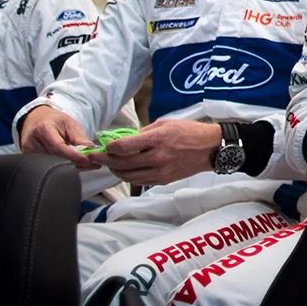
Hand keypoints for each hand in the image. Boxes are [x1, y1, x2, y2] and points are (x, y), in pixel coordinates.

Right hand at [17, 103, 93, 162]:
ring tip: (82, 163)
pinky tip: (70, 165)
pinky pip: (46, 169)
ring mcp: (28, 154)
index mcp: (43, 130)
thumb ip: (79, 137)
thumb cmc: (53, 121)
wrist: (34, 121)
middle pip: (54, 160)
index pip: (58, 147)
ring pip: (51, 167)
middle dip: (74, 163)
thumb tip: (90, 149)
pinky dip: (60, 168)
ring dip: (68, 167)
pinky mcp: (28, 161)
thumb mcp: (69, 123)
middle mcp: (32, 143)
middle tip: (91, 164)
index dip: (72, 155)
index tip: (86, 161)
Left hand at [98, 117, 220, 187]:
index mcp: (157, 139)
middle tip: (95, 157)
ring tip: (110, 164)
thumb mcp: (165, 123)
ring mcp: (160, 171)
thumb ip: (143, 132)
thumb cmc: (189, 132)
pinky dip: (129, 177)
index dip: (109, 148)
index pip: (123, 147)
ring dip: (115, 170)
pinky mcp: (163, 180)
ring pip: (128, 176)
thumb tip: (125, 139)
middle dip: (104, 161)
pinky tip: (126, 170)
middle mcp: (157, 157)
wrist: (210, 148)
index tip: (103, 146)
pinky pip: (139, 181)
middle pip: (122, 163)